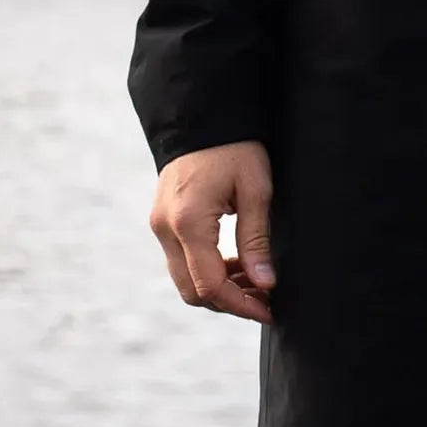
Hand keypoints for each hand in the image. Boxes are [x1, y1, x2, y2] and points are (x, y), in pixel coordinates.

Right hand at [148, 139, 275, 322]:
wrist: (201, 117)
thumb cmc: (234, 148)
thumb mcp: (255, 190)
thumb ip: (256, 239)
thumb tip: (266, 283)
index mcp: (188, 222)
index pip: (210, 285)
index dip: (240, 304)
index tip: (268, 308)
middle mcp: (166, 229)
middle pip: (192, 290)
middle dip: (229, 302)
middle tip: (264, 300)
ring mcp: (159, 226)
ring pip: (184, 279)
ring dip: (218, 288)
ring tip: (255, 281)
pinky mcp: (162, 222)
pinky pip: (181, 261)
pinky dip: (207, 271)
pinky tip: (236, 264)